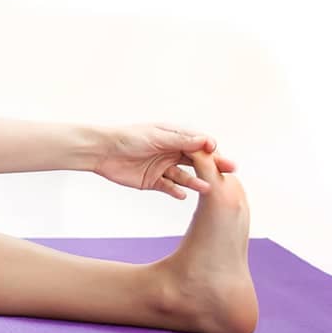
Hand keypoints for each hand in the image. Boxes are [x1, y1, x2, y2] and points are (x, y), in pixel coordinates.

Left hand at [91, 122, 238, 198]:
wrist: (101, 151)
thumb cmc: (128, 138)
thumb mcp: (157, 137)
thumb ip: (182, 141)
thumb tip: (208, 141)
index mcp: (173, 137)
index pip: (198, 144)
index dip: (210, 150)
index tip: (220, 155)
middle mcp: (170, 152)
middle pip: (196, 161)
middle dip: (212, 167)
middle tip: (230, 172)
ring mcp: (162, 167)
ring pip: (185, 176)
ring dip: (196, 182)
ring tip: (207, 188)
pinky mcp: (153, 181)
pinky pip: (170, 188)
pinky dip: (177, 192)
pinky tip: (183, 195)